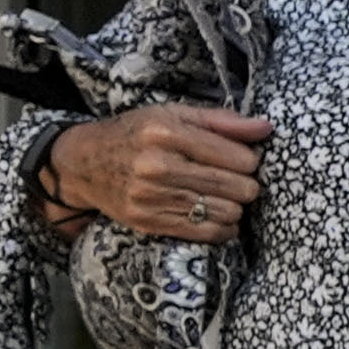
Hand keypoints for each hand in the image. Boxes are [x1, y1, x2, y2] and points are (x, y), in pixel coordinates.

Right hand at [49, 106, 271, 243]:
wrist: (83, 163)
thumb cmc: (135, 134)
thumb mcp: (173, 115)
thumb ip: (222, 121)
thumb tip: (266, 128)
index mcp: (168, 133)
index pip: (242, 159)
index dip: (250, 161)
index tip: (241, 159)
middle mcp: (158, 166)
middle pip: (240, 188)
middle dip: (246, 185)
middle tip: (234, 180)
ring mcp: (152, 197)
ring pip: (229, 213)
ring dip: (234, 207)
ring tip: (221, 196)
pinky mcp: (148, 222)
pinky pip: (209, 233)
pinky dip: (222, 226)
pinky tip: (212, 213)